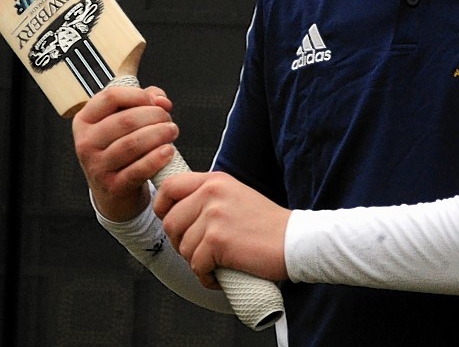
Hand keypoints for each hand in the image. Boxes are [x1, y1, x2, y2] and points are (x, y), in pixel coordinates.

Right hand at [71, 84, 177, 222]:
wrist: (112, 192)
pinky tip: (168, 151)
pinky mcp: (112, 187)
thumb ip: (144, 100)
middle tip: (168, 120)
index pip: (111, 97)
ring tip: (172, 131)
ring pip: (132, 144)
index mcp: (84, 120)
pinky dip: (156, 159)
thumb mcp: (123, 120)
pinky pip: (138, 170)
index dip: (138, 95)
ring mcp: (97, 166)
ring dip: (159, 134)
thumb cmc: (120, 147)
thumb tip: (161, 100)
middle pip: (125, 120)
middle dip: (154, 116)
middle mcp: (85, 142)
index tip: (155, 102)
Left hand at [153, 171, 290, 287]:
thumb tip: (176, 213)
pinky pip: (196, 265)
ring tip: (216, 264)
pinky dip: (206, 277)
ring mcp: (214, 215)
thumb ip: (208, 199)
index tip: (169, 221)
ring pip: (183, 247)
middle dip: (181, 244)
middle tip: (201, 253)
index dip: (162, 207)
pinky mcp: (218, 240)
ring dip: (196, 263)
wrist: (296, 241)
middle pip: (170, 223)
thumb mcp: (235, 197)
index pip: (170, 186)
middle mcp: (211, 193)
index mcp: (214, 180)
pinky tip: (220, 276)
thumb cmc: (268, 226)